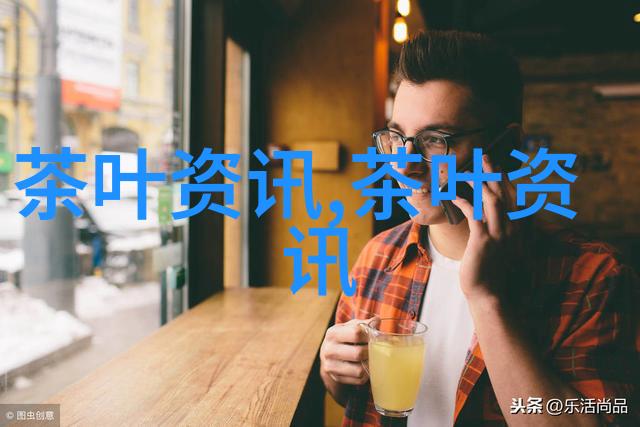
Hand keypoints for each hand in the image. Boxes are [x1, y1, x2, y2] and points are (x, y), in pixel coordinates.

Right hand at [320, 317, 375, 385]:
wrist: (329, 356)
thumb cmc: (344, 338)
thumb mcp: (351, 327)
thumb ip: (364, 324)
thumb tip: (377, 321)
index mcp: (333, 333)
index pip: (356, 333)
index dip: (369, 335)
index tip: (374, 337)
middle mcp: (329, 350)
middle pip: (358, 353)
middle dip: (371, 352)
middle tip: (375, 350)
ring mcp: (331, 366)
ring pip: (359, 370)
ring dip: (369, 365)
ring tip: (370, 358)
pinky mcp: (337, 378)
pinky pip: (359, 379)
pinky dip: (366, 374)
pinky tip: (364, 367)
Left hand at [451, 154, 521, 302]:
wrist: (490, 295)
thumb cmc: (494, 273)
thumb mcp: (501, 250)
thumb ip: (500, 232)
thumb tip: (491, 219)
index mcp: (519, 229)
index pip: (515, 197)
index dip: (506, 179)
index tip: (498, 165)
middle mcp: (513, 228)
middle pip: (504, 192)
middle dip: (494, 172)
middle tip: (485, 155)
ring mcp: (500, 234)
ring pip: (491, 199)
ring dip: (480, 181)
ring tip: (469, 169)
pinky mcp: (483, 240)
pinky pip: (473, 213)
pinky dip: (463, 201)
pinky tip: (454, 194)